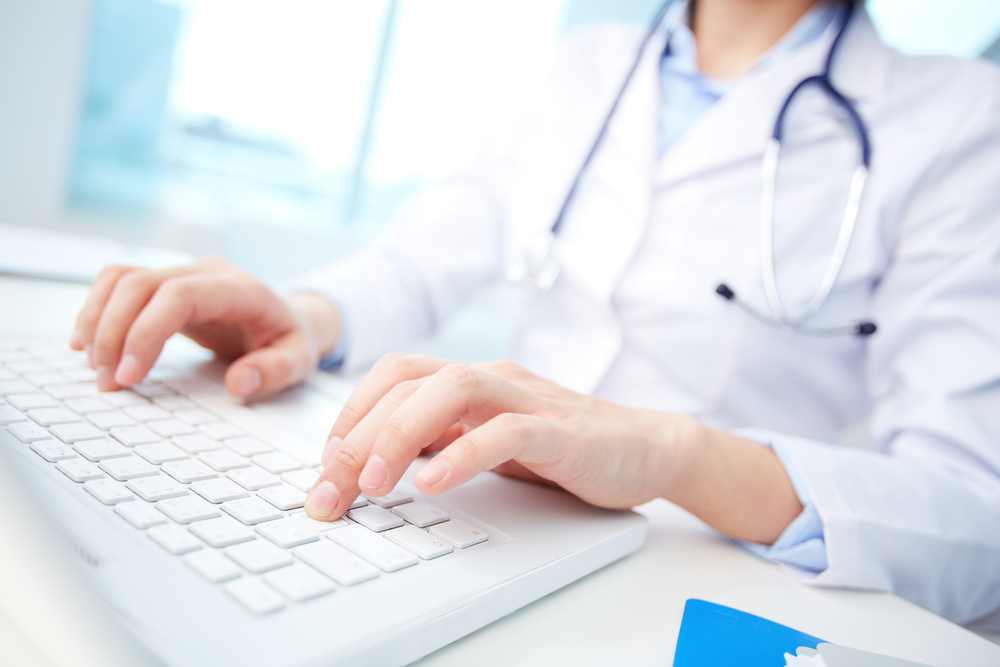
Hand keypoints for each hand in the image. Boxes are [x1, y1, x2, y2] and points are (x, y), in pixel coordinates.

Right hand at [69, 256, 340, 397]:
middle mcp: (207, 272)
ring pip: (121, 278)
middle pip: (140, 284)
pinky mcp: (165, 285)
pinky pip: (119, 284)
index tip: (129, 375)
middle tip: (107, 382)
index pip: (180, 295)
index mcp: (241, 289)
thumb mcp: (299, 360)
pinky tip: (87, 345)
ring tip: (95, 369)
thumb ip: (276, 371)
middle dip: (113, 333)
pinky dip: (97, 310)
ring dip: (97, 322)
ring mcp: (183, 273)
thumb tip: (239, 383)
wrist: (288, 319)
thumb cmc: (290, 340)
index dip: (146, 332)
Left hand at [304, 353, 690, 519]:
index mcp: (468, 380)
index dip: (349, 414)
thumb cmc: (560, 446)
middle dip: (358, 437)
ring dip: (400, 434)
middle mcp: (492, 379)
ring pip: (451, 390)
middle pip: (408, 384)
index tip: (325, 466)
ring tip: (374, 483)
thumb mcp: (484, 441)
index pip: (393, 377)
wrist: (643, 448)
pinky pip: (506, 432)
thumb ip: (438, 440)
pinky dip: (465, 455)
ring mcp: (526, 399)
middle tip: (331, 490)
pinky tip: (435, 483)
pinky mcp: (560, 430)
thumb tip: (371, 461)